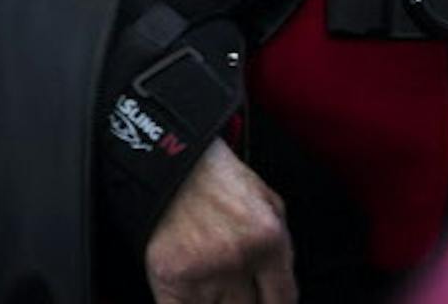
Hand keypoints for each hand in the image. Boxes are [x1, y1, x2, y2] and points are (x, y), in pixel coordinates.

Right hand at [143, 139, 295, 303]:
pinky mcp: (171, 276)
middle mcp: (239, 259)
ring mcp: (204, 271)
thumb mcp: (266, 201)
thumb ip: (279, 249)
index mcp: (268, 239)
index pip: (283, 300)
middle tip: (235, 286)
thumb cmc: (214, 176)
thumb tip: (279, 289)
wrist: (164, 158)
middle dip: (244, 300)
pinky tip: (189, 294)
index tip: (262, 300)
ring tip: (209, 278)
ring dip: (216, 300)